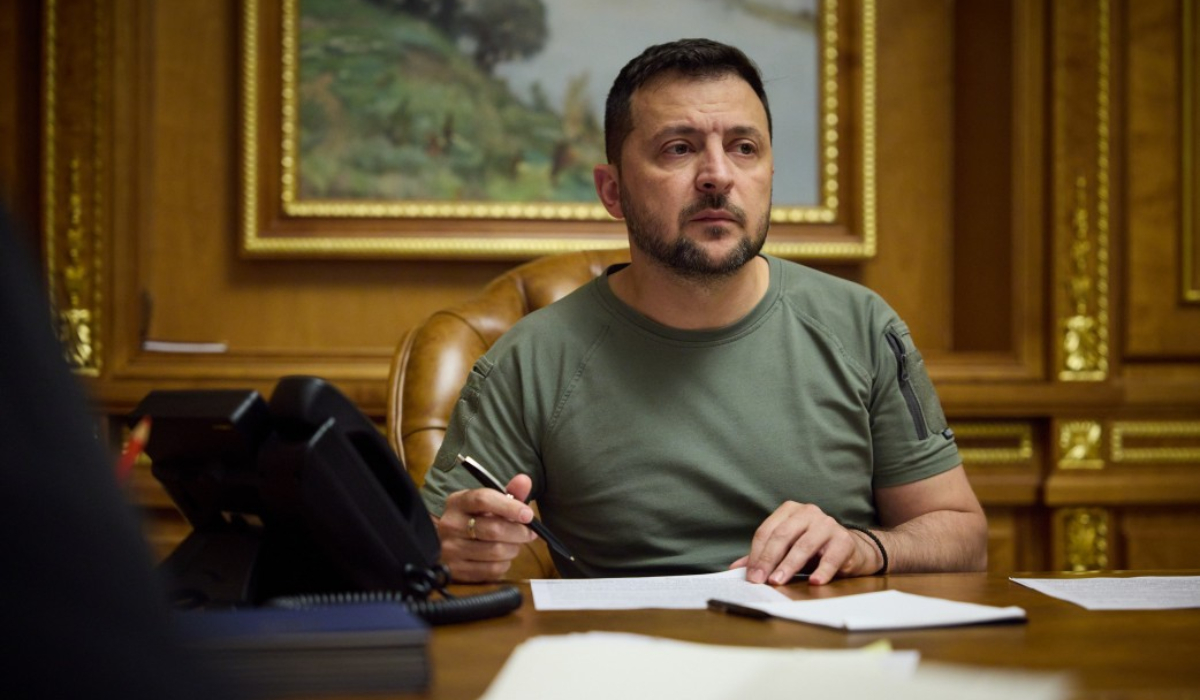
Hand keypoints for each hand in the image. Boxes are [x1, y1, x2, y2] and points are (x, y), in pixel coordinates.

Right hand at [435, 474, 537, 581]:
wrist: (445, 544)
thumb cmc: (475, 520)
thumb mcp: (489, 503)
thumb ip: (509, 493)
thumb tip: (524, 480)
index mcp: (458, 502)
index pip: (484, 500)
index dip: (510, 507)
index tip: (528, 514)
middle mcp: (450, 524)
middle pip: (494, 529)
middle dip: (519, 532)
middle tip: (530, 533)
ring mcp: (451, 549)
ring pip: (496, 551)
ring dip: (514, 548)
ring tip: (514, 544)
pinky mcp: (456, 570)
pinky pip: (491, 570)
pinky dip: (504, 564)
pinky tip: (502, 557)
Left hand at [729, 501, 879, 585]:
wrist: (851, 549)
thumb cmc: (814, 548)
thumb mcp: (787, 549)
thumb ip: (763, 555)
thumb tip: (736, 568)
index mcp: (789, 511)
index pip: (767, 531)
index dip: (756, 554)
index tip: (751, 575)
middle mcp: (808, 512)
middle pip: (783, 536)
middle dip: (768, 559)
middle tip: (760, 580)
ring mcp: (827, 524)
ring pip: (804, 545)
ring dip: (789, 565)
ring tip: (778, 581)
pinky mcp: (844, 540)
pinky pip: (831, 557)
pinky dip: (822, 570)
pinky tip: (814, 582)